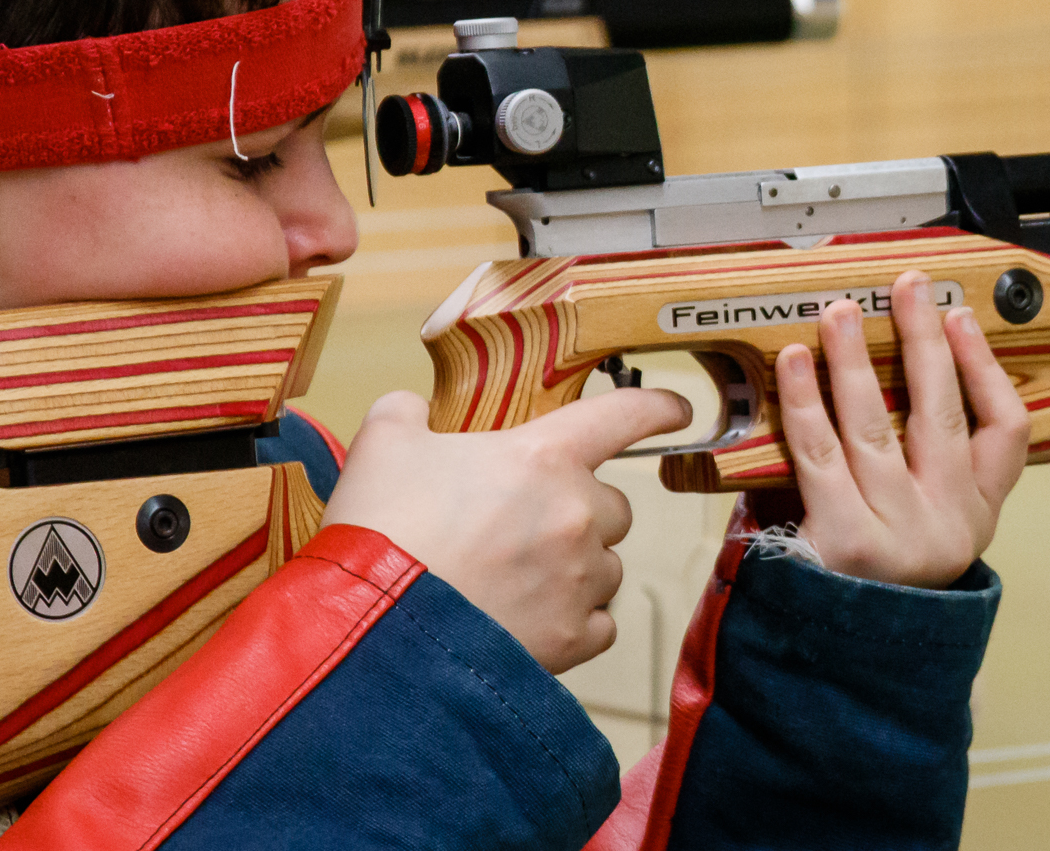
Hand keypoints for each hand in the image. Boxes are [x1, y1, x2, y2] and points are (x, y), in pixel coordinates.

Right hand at [322, 387, 691, 672]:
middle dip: (580, 511)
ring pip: (606, 567)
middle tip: (523, 525)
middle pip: (614, 506)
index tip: (676, 409)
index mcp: (544, 456)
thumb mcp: (383, 441)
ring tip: (513, 580)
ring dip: (575, 568)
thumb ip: (408, 411)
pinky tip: (527, 620)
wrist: (373, 627)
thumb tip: (415, 410)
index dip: (656, 408)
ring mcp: (581, 581)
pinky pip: (599, 624)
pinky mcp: (573, 641)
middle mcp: (578, 515)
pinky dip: (574, 621)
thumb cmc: (382, 527)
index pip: (624, 417)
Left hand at [774, 269, 1029, 588]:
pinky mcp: (844, 541)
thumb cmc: (877, 572)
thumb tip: (902, 362)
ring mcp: (898, 534)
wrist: (845, 658)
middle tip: (907, 289)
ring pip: (875, 426)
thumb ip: (923, 464)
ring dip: (855, 359)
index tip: (961, 319)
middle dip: (924, 343)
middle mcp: (948, 525)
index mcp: (977, 515)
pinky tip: (793, 362)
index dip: (986, 368)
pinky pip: (819, 453)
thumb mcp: (924, 523)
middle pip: (941, 416)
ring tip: (840, 312)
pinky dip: (804, 401)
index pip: (1008, 432)